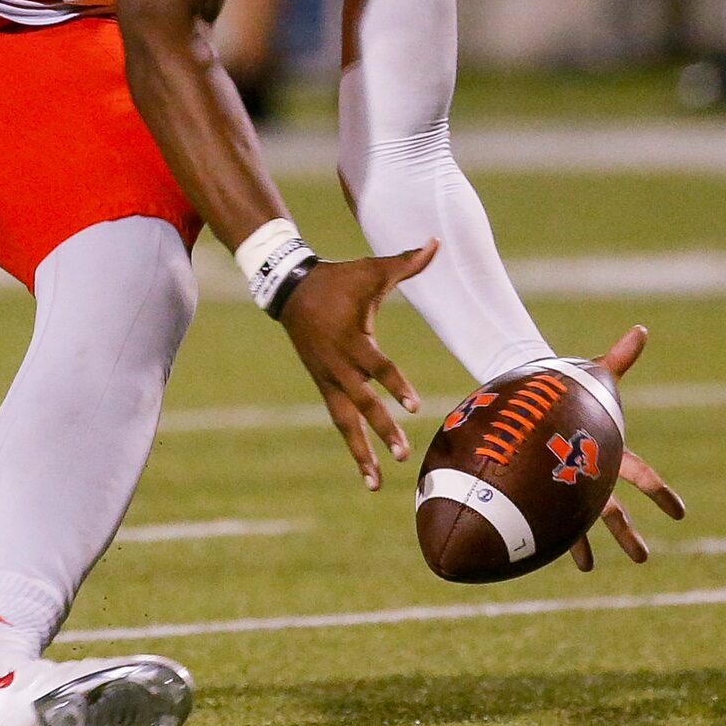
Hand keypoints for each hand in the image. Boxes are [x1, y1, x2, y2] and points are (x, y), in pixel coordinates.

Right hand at [277, 239, 432, 490]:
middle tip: (402, 455)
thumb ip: (407, 262)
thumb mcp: (371, 269)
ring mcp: (327, 378)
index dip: (395, 385)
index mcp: (353, 339)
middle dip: (382, 430)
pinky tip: (365, 468)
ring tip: (376, 483)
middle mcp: (338, 366)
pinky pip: (339, 419)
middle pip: (362, 404)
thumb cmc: (338, 278)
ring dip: (360, 453)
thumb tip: (437, 242)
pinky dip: (351, 444)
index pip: (378, 367)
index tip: (415, 406)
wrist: (288, 288)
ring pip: (344, 423)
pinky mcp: (323, 384)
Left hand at [567, 325, 688, 569]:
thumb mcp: (596, 376)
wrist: (538, 402)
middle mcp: (594, 474)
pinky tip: (577, 564)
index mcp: (609, 451)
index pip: (638, 474)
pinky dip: (568, 543)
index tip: (678, 512)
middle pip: (614, 508)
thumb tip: (641, 329)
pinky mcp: (550, 492)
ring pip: (589, 521)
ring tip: (601, 568)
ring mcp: (573, 486)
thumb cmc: (571, 391)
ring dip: (598, 543)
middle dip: (627, 532)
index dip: (658, 493)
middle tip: (643, 558)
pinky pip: (559, 523)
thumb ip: (618, 358)